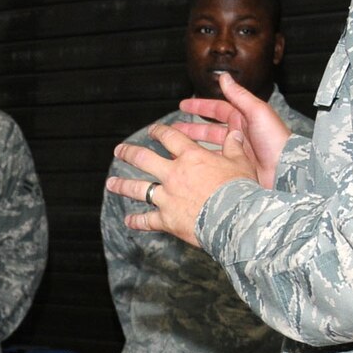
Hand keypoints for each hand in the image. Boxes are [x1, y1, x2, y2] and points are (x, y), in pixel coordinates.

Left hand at [106, 123, 261, 247]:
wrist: (236, 219)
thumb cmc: (241, 190)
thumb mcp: (241, 163)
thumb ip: (234, 147)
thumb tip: (234, 133)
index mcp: (191, 157)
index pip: (170, 138)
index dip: (159, 132)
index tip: (152, 130)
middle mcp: (174, 174)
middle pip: (144, 159)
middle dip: (129, 153)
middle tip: (119, 151)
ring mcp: (167, 197)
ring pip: (138, 189)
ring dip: (122, 185)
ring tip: (111, 184)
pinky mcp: (166, 219)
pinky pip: (147, 220)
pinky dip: (136, 222)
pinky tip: (128, 222)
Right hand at [165, 74, 287, 188]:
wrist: (285, 171)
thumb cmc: (276, 141)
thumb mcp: (257, 112)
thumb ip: (239, 95)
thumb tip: (225, 77)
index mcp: (244, 119)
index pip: (218, 109)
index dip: (200, 107)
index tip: (184, 105)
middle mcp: (239, 135)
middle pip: (209, 129)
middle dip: (190, 128)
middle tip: (172, 129)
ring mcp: (236, 152)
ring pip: (209, 146)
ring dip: (193, 145)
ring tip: (175, 146)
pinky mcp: (235, 169)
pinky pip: (213, 163)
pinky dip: (202, 162)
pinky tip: (191, 163)